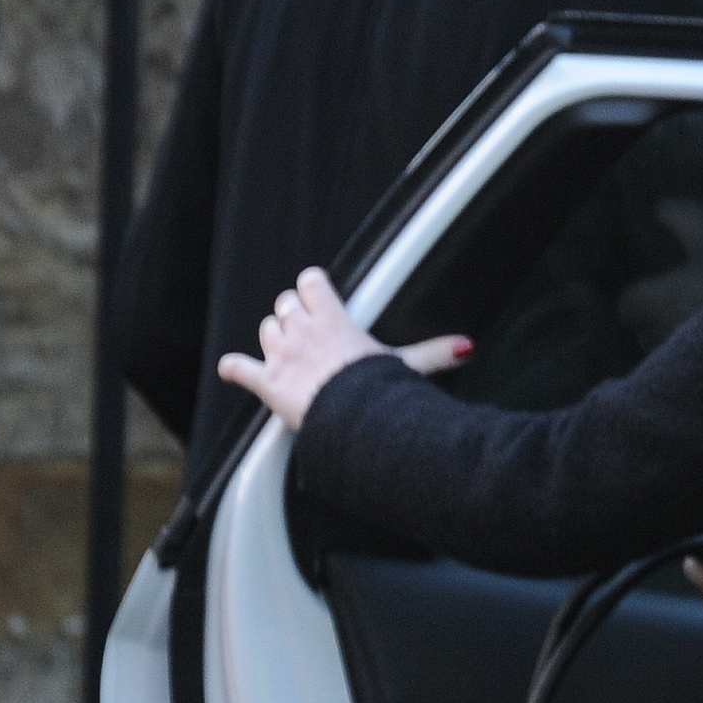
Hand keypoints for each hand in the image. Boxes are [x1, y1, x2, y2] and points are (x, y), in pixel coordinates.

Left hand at [217, 268, 471, 432]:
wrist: (350, 421)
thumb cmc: (378, 392)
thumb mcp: (408, 366)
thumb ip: (435, 353)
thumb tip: (468, 346)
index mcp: (333, 320)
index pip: (311, 281)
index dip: (313, 288)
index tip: (320, 296)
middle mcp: (302, 331)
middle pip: (285, 303)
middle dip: (295, 314)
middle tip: (309, 331)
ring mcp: (281, 356)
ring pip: (265, 329)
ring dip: (274, 338)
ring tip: (288, 352)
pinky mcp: (266, 383)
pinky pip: (237, 367)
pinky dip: (235, 368)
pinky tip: (234, 369)